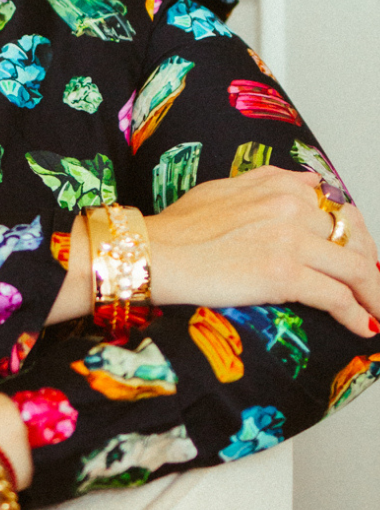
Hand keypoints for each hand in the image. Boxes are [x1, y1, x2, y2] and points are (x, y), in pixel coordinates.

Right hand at [146, 168, 379, 339]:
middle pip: (353, 239)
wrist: (152, 253)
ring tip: (378, 312)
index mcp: (281, 186)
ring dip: (374, 294)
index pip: (338, 209)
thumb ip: (270, 182)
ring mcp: (290, 240)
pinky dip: (356, 315)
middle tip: (374, 290)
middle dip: (370, 267)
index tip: (360, 255)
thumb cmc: (177, 228)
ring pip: (355, 269)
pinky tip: (364, 327)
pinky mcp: (283, 274)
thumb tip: (308, 185)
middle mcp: (292, 207)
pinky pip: (336, 297)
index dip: (356, 237)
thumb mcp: (225, 187)